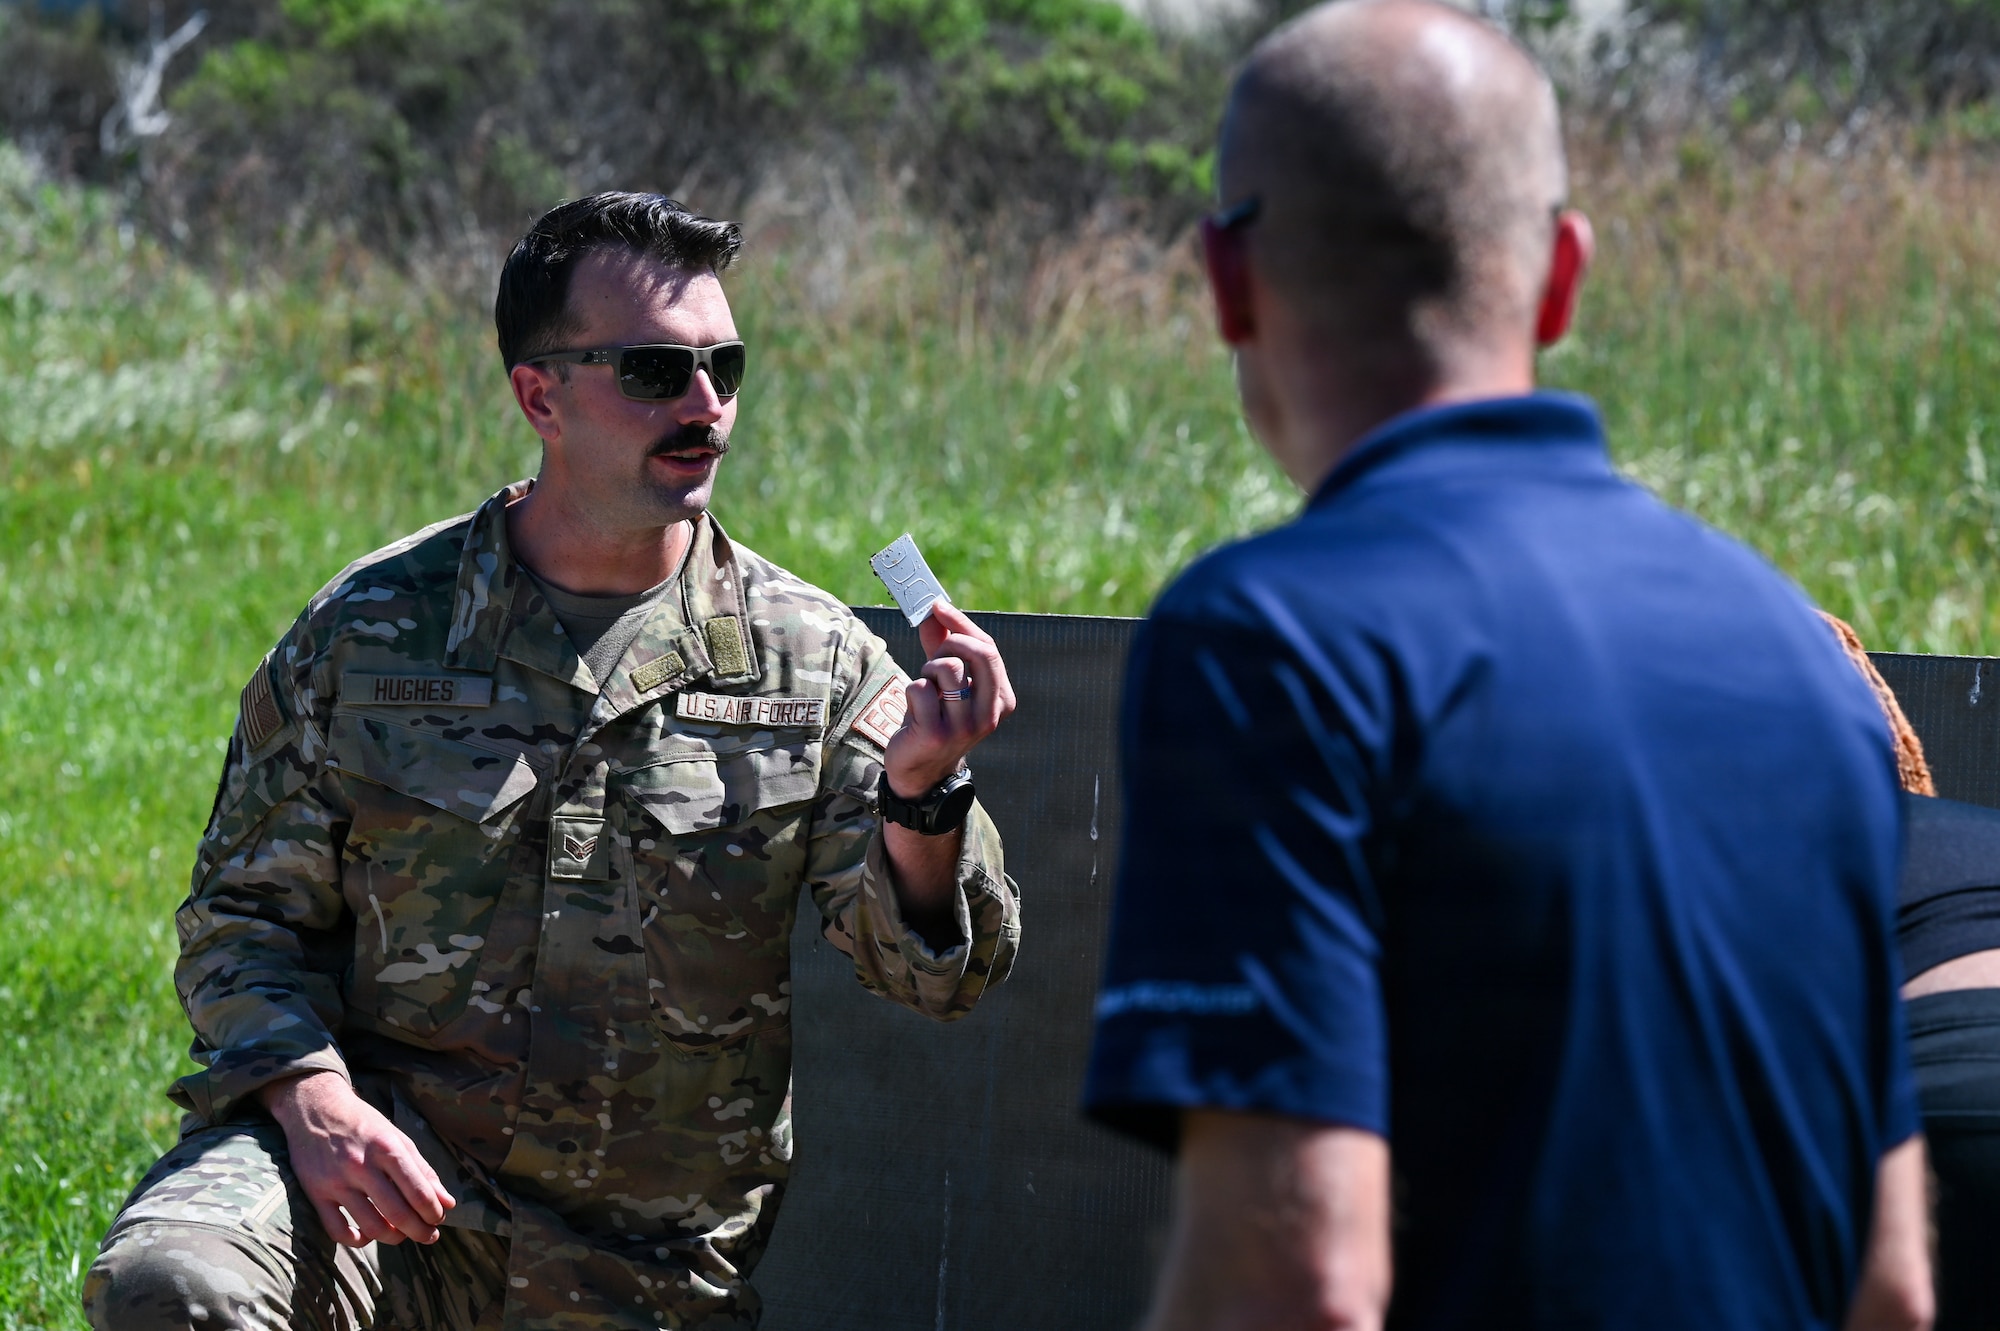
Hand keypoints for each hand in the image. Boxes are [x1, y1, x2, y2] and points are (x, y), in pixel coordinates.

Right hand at [259, 1071, 455, 1246]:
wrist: (315, 1108)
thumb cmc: (363, 1124)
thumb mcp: (397, 1138)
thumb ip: (423, 1170)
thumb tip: (447, 1202)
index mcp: (387, 1149)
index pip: (419, 1192)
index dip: (434, 1212)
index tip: (439, 1219)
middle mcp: (361, 1166)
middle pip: (398, 1214)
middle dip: (420, 1231)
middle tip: (429, 1236)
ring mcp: (336, 1182)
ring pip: (370, 1226)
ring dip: (393, 1238)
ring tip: (402, 1235)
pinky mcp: (315, 1193)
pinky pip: (336, 1230)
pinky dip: (356, 1241)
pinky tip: (367, 1236)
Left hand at [884, 602, 1016, 797]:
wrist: (920, 771)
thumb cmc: (935, 719)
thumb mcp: (945, 682)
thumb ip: (942, 646)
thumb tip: (934, 611)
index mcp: (1002, 700)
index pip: (989, 649)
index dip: (962, 624)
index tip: (938, 607)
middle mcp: (990, 714)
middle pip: (978, 653)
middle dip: (949, 645)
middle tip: (932, 657)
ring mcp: (965, 726)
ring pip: (947, 668)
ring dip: (927, 671)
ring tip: (924, 688)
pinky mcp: (936, 734)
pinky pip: (920, 689)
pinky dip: (912, 691)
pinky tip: (914, 709)